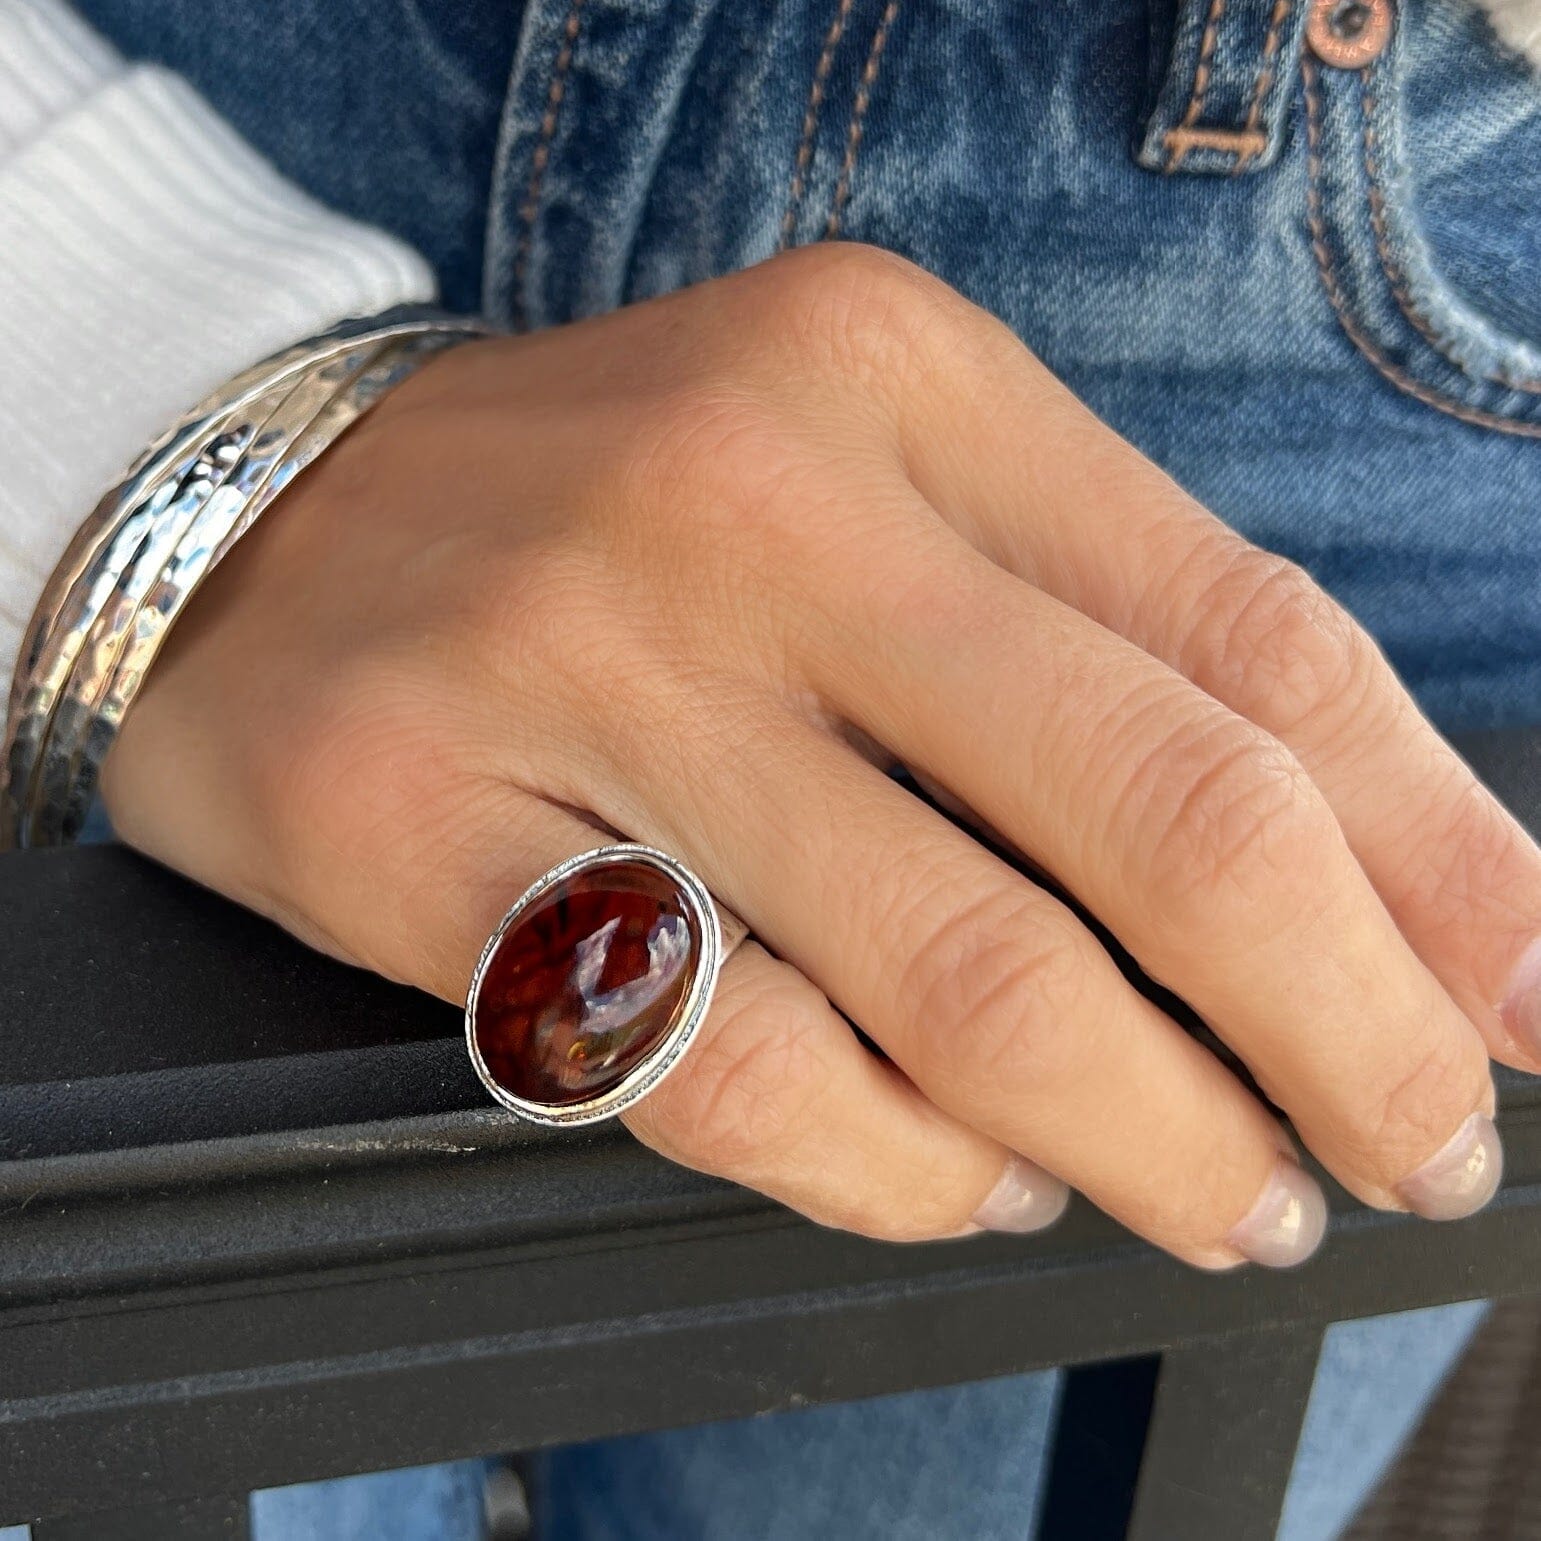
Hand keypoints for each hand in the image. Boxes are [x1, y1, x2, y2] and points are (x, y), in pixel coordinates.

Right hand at [104, 245, 1531, 1267]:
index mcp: (898, 383)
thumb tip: (1338, 878)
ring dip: (1145, 1129)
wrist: (257, 523)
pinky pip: (733, 1064)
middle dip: (1339, 1026)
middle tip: (1400, 1146)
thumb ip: (1075, 646)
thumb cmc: (596, 518)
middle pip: (1158, 811)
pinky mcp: (433, 828)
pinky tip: (965, 1180)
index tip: (1514, 998)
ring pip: (964, 974)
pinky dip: (895, 1167)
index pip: (1249, 640)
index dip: (1437, 851)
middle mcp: (758, 501)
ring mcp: (586, 660)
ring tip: (1213, 1189)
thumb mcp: (857, 482)